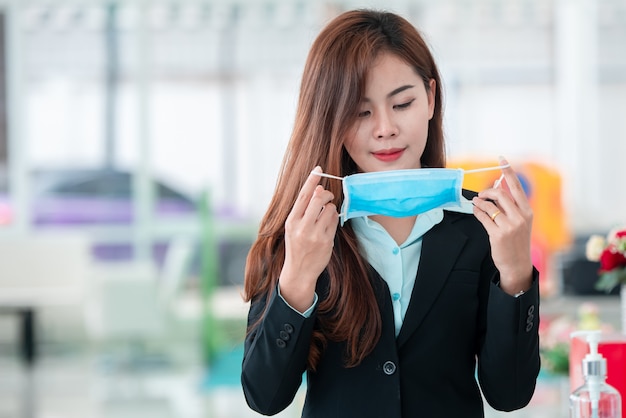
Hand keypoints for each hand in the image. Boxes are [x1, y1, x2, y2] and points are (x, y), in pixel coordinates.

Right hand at [279, 166, 338, 310]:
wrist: (299, 271)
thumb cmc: (296, 246)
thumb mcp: (293, 228)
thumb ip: (303, 210)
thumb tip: (318, 189)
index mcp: (291, 221)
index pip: (303, 196)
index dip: (311, 180)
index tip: (318, 169)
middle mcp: (302, 227)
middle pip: (318, 198)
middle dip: (326, 194)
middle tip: (326, 196)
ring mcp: (315, 235)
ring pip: (330, 209)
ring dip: (331, 208)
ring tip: (325, 216)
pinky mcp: (326, 241)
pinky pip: (335, 221)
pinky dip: (333, 219)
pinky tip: (328, 224)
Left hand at [472, 157, 532, 295]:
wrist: (517, 264)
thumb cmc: (517, 241)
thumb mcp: (520, 222)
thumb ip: (511, 206)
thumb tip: (497, 187)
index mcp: (528, 211)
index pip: (517, 187)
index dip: (508, 171)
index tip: (502, 159)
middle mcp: (520, 217)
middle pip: (500, 194)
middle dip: (487, 192)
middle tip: (481, 195)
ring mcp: (509, 226)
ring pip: (489, 205)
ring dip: (479, 202)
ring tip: (476, 203)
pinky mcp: (498, 235)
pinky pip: (483, 217)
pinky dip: (477, 212)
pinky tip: (476, 211)